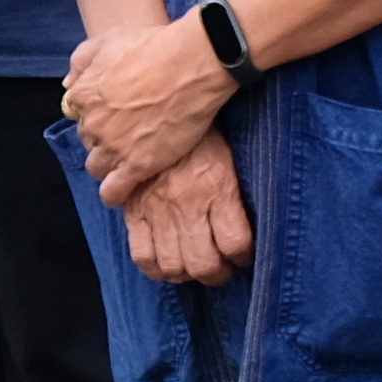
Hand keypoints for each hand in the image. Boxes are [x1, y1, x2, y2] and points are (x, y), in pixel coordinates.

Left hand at [69, 10, 236, 194]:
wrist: (190, 64)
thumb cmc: (154, 46)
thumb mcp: (109, 40)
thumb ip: (82, 60)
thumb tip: (68, 83)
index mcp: (83, 95)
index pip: (77, 113)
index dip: (96, 112)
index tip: (113, 111)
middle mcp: (92, 124)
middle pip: (89, 140)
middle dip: (104, 137)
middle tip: (128, 131)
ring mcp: (114, 147)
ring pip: (97, 167)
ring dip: (108, 165)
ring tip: (127, 160)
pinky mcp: (137, 166)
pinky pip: (114, 191)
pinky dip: (115, 194)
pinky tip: (123, 191)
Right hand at [121, 128, 253, 284]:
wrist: (159, 106)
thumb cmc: (202, 132)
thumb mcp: (229, 155)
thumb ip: (234, 191)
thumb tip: (246, 224)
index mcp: (218, 188)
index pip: (236, 243)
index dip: (243, 257)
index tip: (244, 256)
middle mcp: (188, 204)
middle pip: (204, 264)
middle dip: (218, 275)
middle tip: (222, 269)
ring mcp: (158, 210)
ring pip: (173, 267)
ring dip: (188, 275)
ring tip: (195, 267)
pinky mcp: (135, 211)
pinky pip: (143, 256)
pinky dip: (157, 270)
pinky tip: (168, 264)